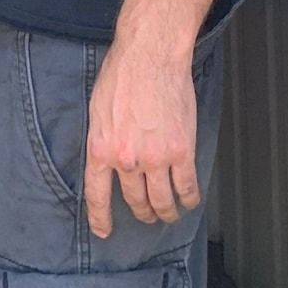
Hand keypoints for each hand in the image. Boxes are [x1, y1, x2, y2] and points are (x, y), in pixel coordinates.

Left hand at [83, 37, 199, 236]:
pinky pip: (187, 188)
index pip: (98, 194)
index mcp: (101, 148)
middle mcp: (127, 160)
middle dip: (142, 212)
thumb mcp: (98, 110)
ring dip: (166, 212)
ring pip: (162, 201)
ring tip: (168, 213)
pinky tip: (188, 200)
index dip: (101, 217)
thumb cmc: (122, 74)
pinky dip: (189, 199)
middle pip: (135, 200)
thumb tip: (110, 160)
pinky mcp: (181, 152)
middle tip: (147, 214)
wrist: (150, 56)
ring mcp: (156, 158)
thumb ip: (104, 140)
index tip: (104, 231)